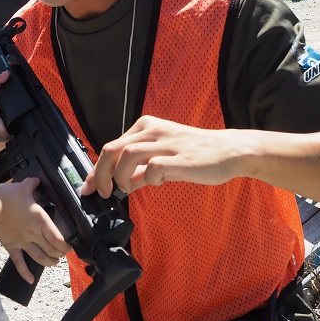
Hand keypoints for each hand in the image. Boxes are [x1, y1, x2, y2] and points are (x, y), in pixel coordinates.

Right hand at [0, 177, 69, 282]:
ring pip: (40, 257)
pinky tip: (30, 280)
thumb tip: (35, 180)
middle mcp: (34, 233)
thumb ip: (31, 184)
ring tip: (54, 263)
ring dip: (49, 262)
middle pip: (51, 250)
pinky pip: (19, 263)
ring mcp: (22, 242)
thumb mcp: (22, 187)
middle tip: (63, 254)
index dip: (66, 245)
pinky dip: (25, 273)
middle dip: (60, 254)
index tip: (70, 246)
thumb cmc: (5, 197)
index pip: (58, 238)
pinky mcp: (11, 246)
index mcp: (40, 220)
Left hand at [82, 115, 243, 197]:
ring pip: (127, 156)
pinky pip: (152, 168)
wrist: (230, 150)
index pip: (111, 147)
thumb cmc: (196, 154)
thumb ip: (142, 170)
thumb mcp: (164, 157)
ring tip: (125, 190)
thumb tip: (123, 185)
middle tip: (102, 193)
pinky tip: (156, 183)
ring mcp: (166, 142)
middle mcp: (153, 130)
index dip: (96, 169)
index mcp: (145, 127)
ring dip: (120, 177)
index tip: (89, 188)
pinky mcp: (180, 157)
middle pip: (112, 149)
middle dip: (100, 174)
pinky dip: (147, 179)